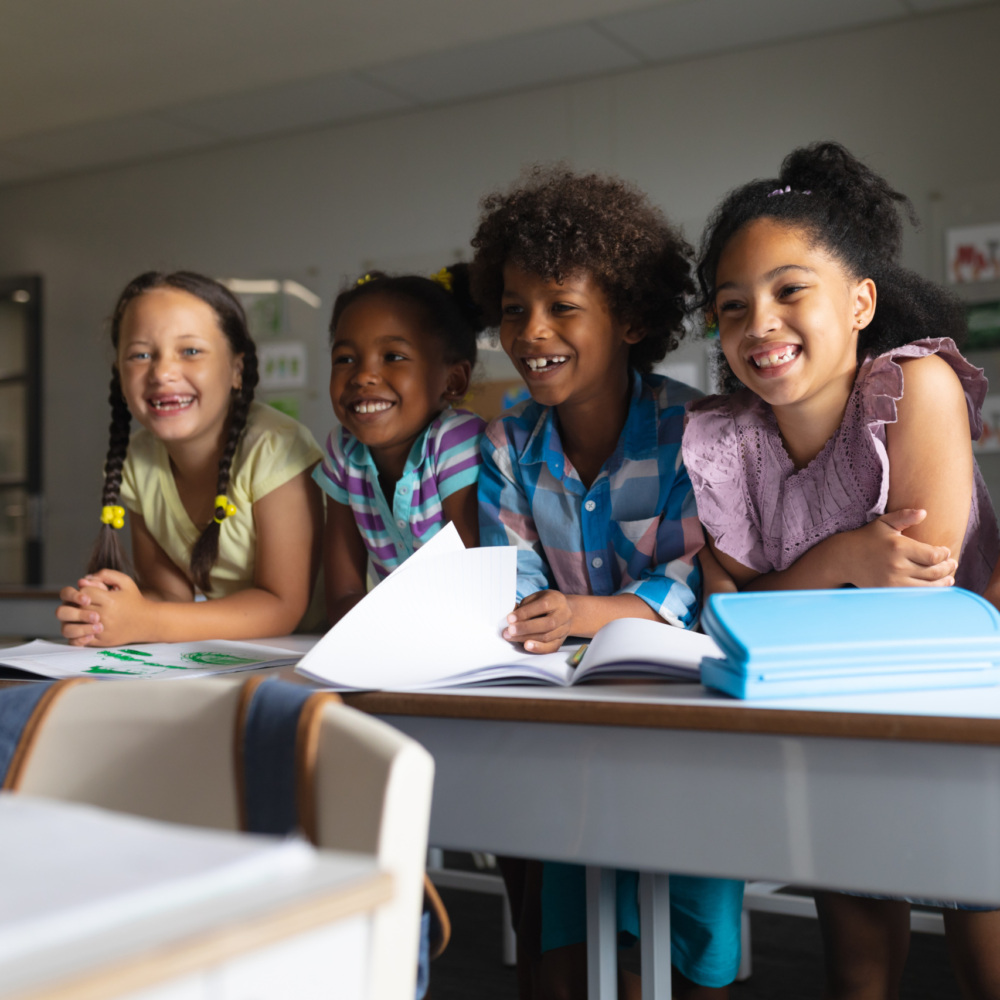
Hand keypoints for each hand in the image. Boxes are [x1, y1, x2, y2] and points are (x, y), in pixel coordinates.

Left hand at [56, 570, 151, 645]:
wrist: (147, 622)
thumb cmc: (134, 600)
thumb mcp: (125, 582)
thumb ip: (106, 574)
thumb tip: (83, 579)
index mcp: (110, 600)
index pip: (83, 592)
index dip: (84, 589)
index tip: (91, 591)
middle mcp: (105, 616)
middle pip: (75, 608)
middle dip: (75, 603)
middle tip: (83, 603)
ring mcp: (102, 630)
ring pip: (72, 626)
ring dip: (73, 620)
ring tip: (82, 615)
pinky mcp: (101, 641)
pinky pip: (79, 640)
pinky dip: (78, 633)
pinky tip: (85, 626)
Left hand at [503, 590, 576, 653]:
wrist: (564, 612)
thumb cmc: (545, 603)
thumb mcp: (535, 598)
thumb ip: (525, 606)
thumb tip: (511, 617)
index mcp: (556, 600)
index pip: (543, 606)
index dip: (525, 613)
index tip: (510, 618)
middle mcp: (564, 614)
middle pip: (547, 624)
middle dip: (526, 628)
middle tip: (509, 630)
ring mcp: (564, 629)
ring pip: (547, 636)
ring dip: (527, 638)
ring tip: (511, 637)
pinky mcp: (561, 641)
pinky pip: (551, 647)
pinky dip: (538, 648)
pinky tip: (526, 646)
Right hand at [842, 509, 956, 587]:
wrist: (844, 558)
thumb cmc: (867, 538)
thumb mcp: (884, 523)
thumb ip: (904, 517)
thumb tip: (924, 512)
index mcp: (898, 547)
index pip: (933, 556)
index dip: (944, 555)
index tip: (945, 551)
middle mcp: (897, 566)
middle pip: (933, 572)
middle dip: (947, 568)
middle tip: (952, 564)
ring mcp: (893, 581)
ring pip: (927, 586)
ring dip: (942, 582)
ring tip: (949, 577)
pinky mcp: (889, 591)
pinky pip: (915, 594)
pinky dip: (929, 591)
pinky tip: (935, 587)